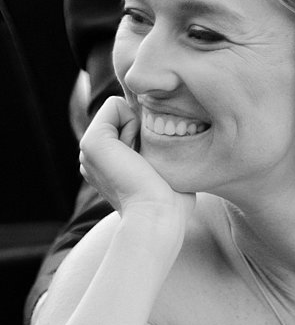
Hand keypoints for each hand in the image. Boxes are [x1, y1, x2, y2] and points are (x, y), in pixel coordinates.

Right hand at [78, 95, 193, 245]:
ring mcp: (88, 149)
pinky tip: (134, 155)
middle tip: (146, 166)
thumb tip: (176, 133)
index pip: (128, 125)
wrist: (158, 219)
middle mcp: (94, 157)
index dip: (146, 135)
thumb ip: (164, 150)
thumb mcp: (168, 172)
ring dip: (138, 131)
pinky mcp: (91, 141)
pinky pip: (115, 105)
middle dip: (141, 131)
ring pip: (119, 109)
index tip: (151, 166)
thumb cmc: (171, 205)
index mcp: (108, 165)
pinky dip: (132, 125)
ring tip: (140, 163)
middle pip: (124, 114)